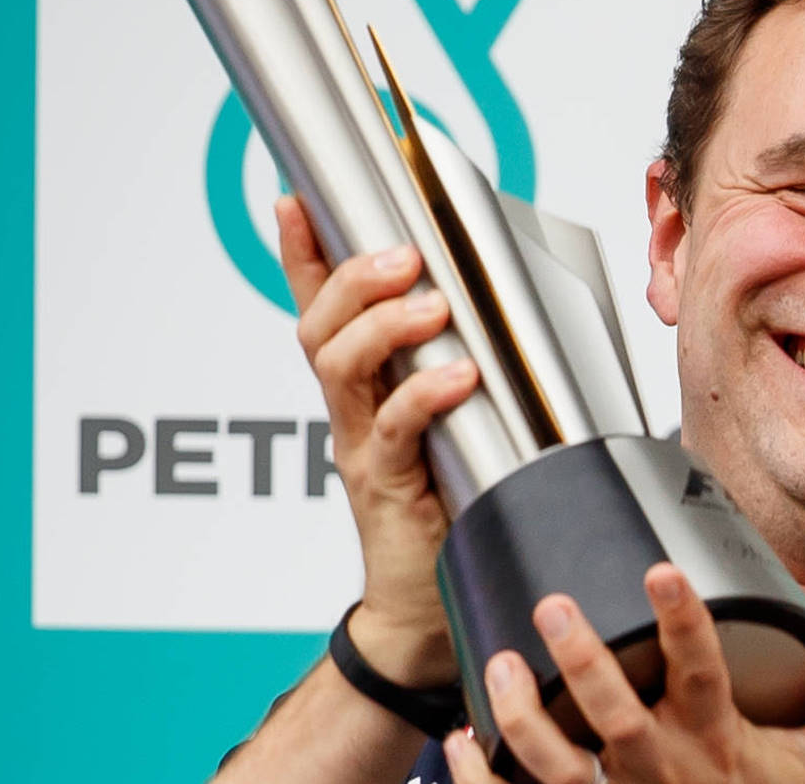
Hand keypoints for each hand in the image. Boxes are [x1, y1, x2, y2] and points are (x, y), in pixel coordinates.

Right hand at [277, 195, 474, 684]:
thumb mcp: (454, 420)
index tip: (296, 200)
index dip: (304, 254)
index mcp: (365, 386)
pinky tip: (459, 377)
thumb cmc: (451, 501)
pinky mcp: (385, 486)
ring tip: (432, 304)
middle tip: (404, 253)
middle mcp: (352, 409)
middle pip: (320, 327)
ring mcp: (360, 446)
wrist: (427, 604)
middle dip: (354, 277)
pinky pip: (394, 432)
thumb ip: (464, 365)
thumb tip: (508, 307)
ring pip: (342, 368)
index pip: (321, 307)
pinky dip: (424, 397)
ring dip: (384, 326)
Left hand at [442, 563, 804, 783]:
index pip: (704, 675)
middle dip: (584, 666)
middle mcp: (667, 775)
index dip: (683, 623)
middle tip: (554, 605)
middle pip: (619, 724)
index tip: (660, 569)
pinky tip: (462, 740)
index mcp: (720, 745)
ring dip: (524, 723)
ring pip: (563, 774)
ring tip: (498, 665)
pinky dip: (482, 782)